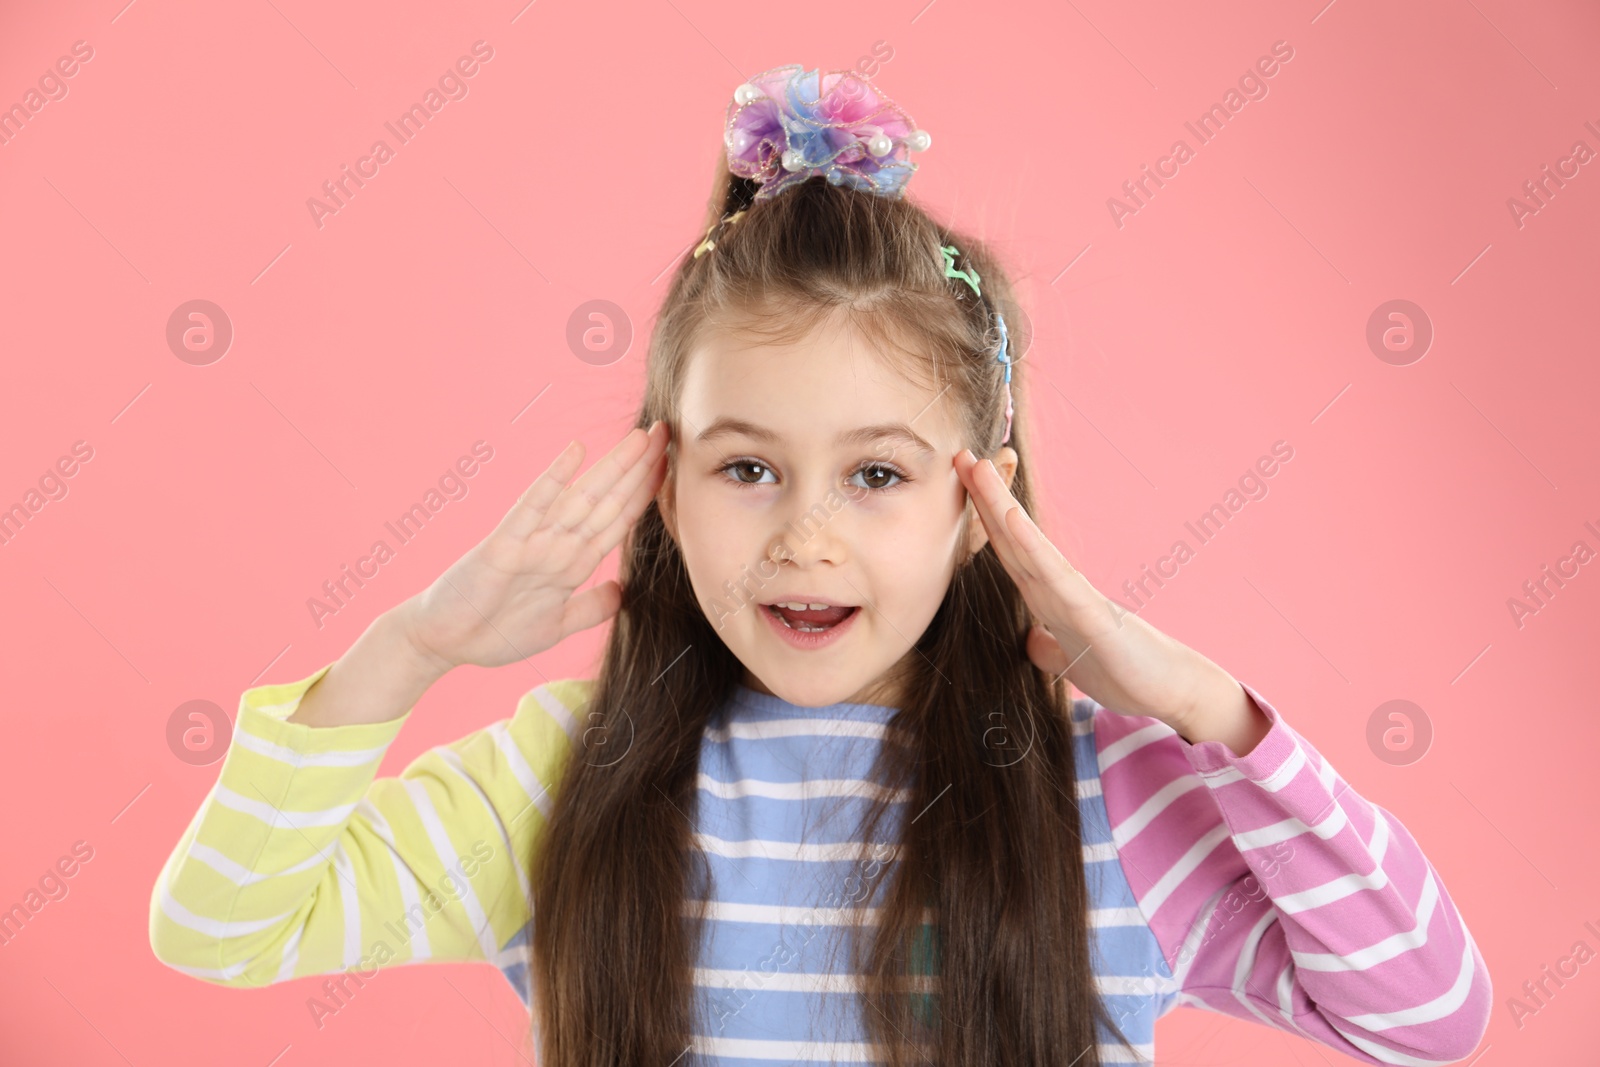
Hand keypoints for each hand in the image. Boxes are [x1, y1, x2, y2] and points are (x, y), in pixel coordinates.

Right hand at [398, 422, 669, 672]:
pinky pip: (533, 509)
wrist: (442, 642)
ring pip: (582, 499)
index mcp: (572, 562)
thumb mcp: (557, 625)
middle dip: (639, 469)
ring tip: (640, 438)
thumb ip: (590, 607)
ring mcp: (532, 542)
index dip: (646, 494)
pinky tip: (575, 452)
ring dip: (612, 469)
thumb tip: (624, 593)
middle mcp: (557, 544)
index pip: (618, 521)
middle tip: (669, 432)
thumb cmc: (493, 630)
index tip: (673, 465)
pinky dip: (554, 480)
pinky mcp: (504, 546)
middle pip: (608, 501)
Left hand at [953, 448, 1241, 732]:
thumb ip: (1050, 647)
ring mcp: (1074, 595)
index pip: (1009, 552)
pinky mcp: (1091, 613)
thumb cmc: (1126, 672)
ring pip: (1028, 544)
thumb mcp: (1071, 662)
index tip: (962, 484)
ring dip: (1000, 505)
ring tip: (980, 469)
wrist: (1172, 690)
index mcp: (1050, 600)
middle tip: (961, 455)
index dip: (983, 520)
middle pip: (1012, 537)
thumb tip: (1033, 641)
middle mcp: (1058, 589)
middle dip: (985, 497)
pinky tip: (1011, 517)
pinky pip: (1054, 574)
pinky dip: (1031, 545)